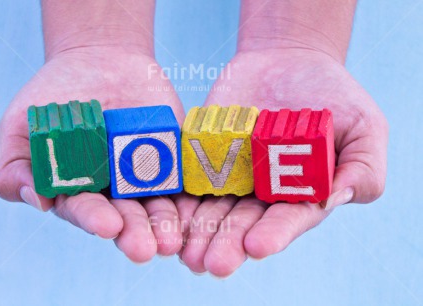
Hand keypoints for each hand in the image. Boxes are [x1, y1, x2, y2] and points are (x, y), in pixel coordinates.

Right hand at [0, 46, 190, 261]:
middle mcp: (114, 190)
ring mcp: (146, 175)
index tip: (107, 225)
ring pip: (158, 205)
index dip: (95, 218)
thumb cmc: (55, 96)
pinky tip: (194, 211)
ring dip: (165, 224)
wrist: (99, 59)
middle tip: (144, 250)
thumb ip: (16, 166)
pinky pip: (184, 178)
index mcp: (79, 190)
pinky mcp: (173, 158)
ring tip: (172, 241)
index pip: (85, 210)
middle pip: (126, 217)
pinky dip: (189, 195)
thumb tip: (38, 202)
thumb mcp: (22, 126)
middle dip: (134, 233)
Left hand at [177, 48, 387, 276]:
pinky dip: (181, 199)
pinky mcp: (207, 157)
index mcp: (302, 193)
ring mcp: (233, 176)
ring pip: (214, 209)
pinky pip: (191, 180)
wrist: (286, 59)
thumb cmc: (332, 93)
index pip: (290, 218)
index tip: (258, 245)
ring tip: (189, 254)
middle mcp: (264, 192)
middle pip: (246, 222)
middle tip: (215, 264)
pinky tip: (170, 217)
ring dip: (200, 232)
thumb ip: (362, 166)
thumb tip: (338, 196)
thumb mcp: (363, 126)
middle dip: (230, 243)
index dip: (275, 232)